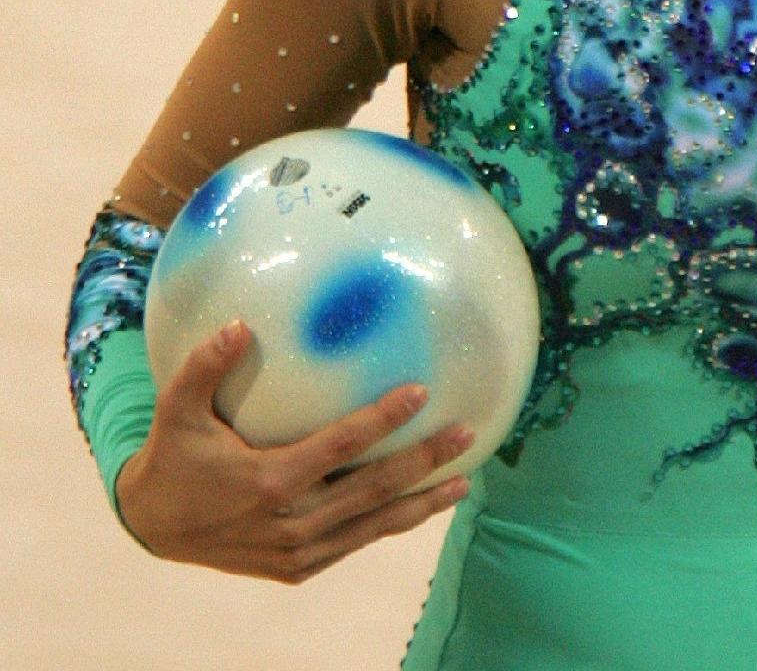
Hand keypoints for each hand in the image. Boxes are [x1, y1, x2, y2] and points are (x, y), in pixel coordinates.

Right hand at [115, 321, 474, 584]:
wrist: (155, 528)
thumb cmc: (174, 456)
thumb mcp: (177, 409)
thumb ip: (204, 367)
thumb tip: (240, 323)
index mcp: (270, 481)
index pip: (341, 445)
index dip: (383, 419)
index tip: (421, 392)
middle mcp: (292, 522)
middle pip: (373, 489)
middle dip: (424, 461)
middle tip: (465, 434)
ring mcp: (299, 551)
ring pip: (374, 525)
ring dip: (421, 503)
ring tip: (464, 481)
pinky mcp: (299, 568)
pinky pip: (356, 543)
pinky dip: (390, 524)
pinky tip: (420, 506)